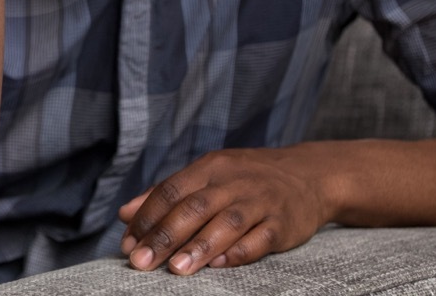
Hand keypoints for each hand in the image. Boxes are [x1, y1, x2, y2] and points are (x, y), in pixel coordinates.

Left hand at [118, 146, 332, 274]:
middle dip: (164, 236)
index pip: (170, 190)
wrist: (309, 174)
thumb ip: (167, 194)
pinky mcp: (283, 222)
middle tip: (141, 262)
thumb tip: (125, 214)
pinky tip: (219, 266)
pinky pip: (260, 238)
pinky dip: (239, 253)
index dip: (146, 218)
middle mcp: (233, 181)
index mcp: (209, 167)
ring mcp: (260, 200)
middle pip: (194, 207)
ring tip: (177, 269)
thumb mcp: (207, 176)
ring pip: (226, 222)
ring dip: (199, 246)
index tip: (128, 244)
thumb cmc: (246, 179)